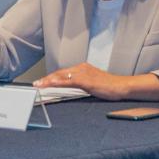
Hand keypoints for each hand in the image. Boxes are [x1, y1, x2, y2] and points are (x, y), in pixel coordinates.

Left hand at [33, 62, 158, 100]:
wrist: (122, 86)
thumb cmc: (109, 87)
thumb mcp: (92, 84)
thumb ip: (80, 85)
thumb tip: (68, 89)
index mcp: (82, 68)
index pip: (63, 73)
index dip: (51, 77)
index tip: (41, 82)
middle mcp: (81, 68)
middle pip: (60, 73)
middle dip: (46, 79)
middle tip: (36, 84)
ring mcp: (83, 73)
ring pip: (62, 76)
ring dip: (49, 81)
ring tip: (39, 85)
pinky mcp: (86, 80)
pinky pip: (68, 81)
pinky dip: (57, 83)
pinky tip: (51, 85)